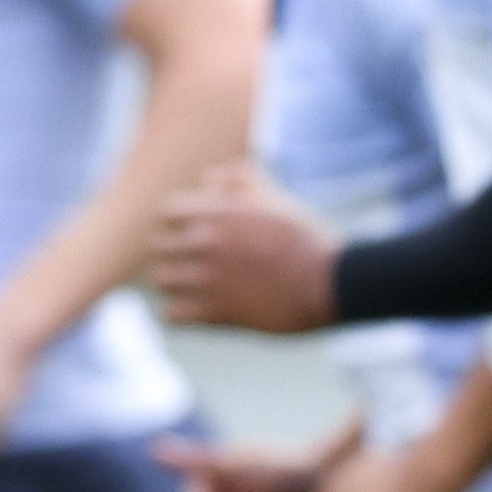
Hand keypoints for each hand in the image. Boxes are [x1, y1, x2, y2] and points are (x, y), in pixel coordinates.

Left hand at [151, 166, 339, 334]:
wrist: (332, 282)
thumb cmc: (308, 238)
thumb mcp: (277, 198)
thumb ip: (242, 181)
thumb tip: (213, 177)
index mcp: (218, 213)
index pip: (167, 212)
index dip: (179, 222)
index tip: (190, 232)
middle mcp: (207, 243)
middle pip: (160, 246)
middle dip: (175, 251)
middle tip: (189, 260)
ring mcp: (210, 280)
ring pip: (162, 279)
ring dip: (173, 281)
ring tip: (188, 286)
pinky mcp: (218, 313)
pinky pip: (173, 314)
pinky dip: (177, 312)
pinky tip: (192, 309)